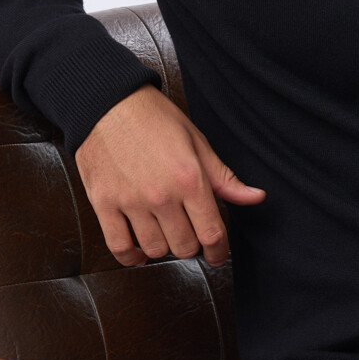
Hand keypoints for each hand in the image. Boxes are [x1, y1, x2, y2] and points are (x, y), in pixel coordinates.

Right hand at [74, 84, 265, 267]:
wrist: (106, 102)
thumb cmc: (152, 118)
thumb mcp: (197, 142)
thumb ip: (224, 178)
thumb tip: (254, 197)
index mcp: (189, 179)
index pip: (212, 233)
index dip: (219, 251)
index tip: (217, 254)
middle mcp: (161, 195)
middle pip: (185, 246)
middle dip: (192, 244)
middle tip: (190, 233)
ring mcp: (130, 202)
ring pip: (155, 249)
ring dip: (164, 247)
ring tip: (165, 233)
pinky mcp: (103, 204)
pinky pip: (120, 247)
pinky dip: (132, 256)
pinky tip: (140, 249)